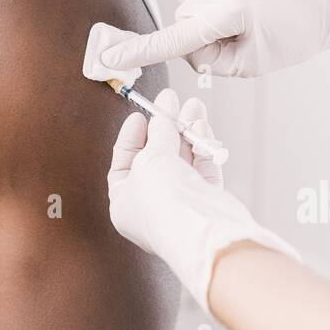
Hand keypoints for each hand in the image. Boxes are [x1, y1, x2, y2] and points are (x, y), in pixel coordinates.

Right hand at [100, 0, 329, 77]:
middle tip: (236, 28)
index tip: (107, 57)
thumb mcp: (252, 64)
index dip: (137, 52)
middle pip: (182, 12)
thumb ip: (207, 60)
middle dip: (199, 25)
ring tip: (242, 3)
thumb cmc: (292, 35)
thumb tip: (182, 42)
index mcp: (231, 15)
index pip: (174, 38)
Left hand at [107, 88, 295, 312]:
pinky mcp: (206, 201)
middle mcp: (151, 205)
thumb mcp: (150, 158)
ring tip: (192, 105)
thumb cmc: (162, 201)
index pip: (123, 164)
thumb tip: (163, 112)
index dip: (131, 138)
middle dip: (165, 128)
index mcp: (123, 203)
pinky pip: (202, 168)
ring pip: (182, 160)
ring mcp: (180, 204)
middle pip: (156, 158)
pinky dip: (202, 147)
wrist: (201, 229)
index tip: (140, 115)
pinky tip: (202, 125)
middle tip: (171, 100)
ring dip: (186, 131)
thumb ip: (158, 133)